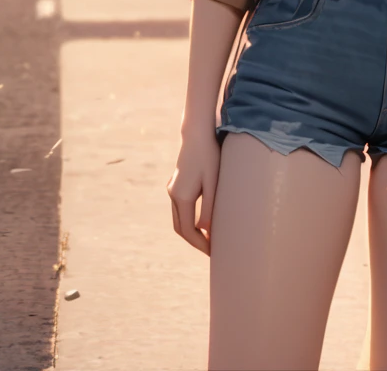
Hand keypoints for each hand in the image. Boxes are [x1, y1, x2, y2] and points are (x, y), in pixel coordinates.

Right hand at [165, 127, 219, 255]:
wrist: (197, 135)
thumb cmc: (209, 157)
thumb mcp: (213, 183)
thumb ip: (209, 208)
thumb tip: (206, 231)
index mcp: (182, 197)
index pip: (188, 231)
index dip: (200, 244)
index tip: (214, 252)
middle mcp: (173, 195)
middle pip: (180, 228)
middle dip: (195, 242)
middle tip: (212, 250)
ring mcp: (172, 189)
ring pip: (179, 220)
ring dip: (191, 232)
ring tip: (209, 239)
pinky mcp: (175, 185)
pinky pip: (180, 210)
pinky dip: (189, 221)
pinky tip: (202, 223)